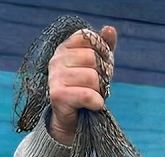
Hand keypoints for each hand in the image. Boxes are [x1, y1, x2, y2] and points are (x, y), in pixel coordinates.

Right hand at [47, 25, 116, 144]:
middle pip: (93, 58)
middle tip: (96, 85)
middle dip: (102, 74)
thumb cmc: (85, 87)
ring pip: (92, 78)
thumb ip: (104, 45)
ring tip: (91, 96)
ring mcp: (54, 77)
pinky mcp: (58, 95)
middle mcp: (56, 59)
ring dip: (98, 90)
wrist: (72, 119)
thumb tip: (109, 29)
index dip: (102, 51)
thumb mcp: (98, 64)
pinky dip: (96, 102)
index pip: (89, 38)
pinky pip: (88, 95)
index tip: (99, 65)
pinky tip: (93, 105)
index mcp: (65, 47)